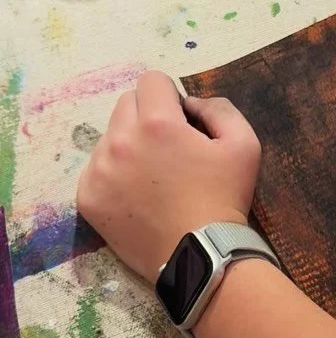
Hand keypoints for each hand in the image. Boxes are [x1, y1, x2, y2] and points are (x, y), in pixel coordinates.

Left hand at [77, 71, 260, 282]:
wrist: (200, 257)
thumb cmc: (225, 199)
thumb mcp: (245, 144)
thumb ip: (219, 108)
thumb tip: (191, 102)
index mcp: (158, 123)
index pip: (151, 80)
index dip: (171, 95)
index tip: (183, 120)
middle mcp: (120, 141)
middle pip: (126, 103)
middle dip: (148, 115)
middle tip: (170, 148)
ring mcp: (99, 170)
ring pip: (109, 136)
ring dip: (130, 144)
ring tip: (154, 176)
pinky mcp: (88, 197)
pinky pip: (96, 168)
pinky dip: (114, 173)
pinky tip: (138, 194)